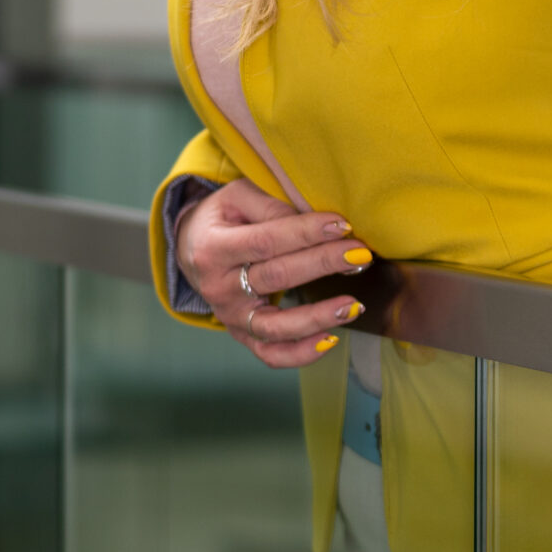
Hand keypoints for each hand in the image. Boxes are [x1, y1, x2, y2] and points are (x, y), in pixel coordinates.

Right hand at [176, 178, 372, 368]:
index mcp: (214, 248)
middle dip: (322, 264)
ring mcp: (231, 316)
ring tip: (354, 305)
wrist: (191, 249)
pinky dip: (301, 354)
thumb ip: (271, 205)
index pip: (266, 241)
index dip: (305, 233)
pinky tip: (330, 339)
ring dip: (318, 317)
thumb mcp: (237, 197)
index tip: (342, 225)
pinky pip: (271, 354)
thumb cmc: (222, 219)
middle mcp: (219, 287)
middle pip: (277, 277)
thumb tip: (312, 223)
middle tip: (360, 255)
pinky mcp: (242, 335)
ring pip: (275, 327)